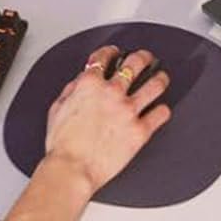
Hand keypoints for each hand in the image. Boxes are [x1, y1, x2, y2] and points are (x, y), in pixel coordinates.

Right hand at [41, 45, 171, 197]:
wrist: (72, 169)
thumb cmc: (63, 146)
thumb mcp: (57, 110)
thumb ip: (70, 92)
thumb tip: (78, 85)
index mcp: (89, 85)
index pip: (103, 57)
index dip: (110, 51)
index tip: (114, 52)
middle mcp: (112, 93)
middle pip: (135, 63)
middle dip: (142, 57)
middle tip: (145, 58)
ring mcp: (129, 110)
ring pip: (155, 85)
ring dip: (160, 78)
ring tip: (161, 78)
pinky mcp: (141, 131)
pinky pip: (161, 115)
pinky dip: (163, 111)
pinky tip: (161, 110)